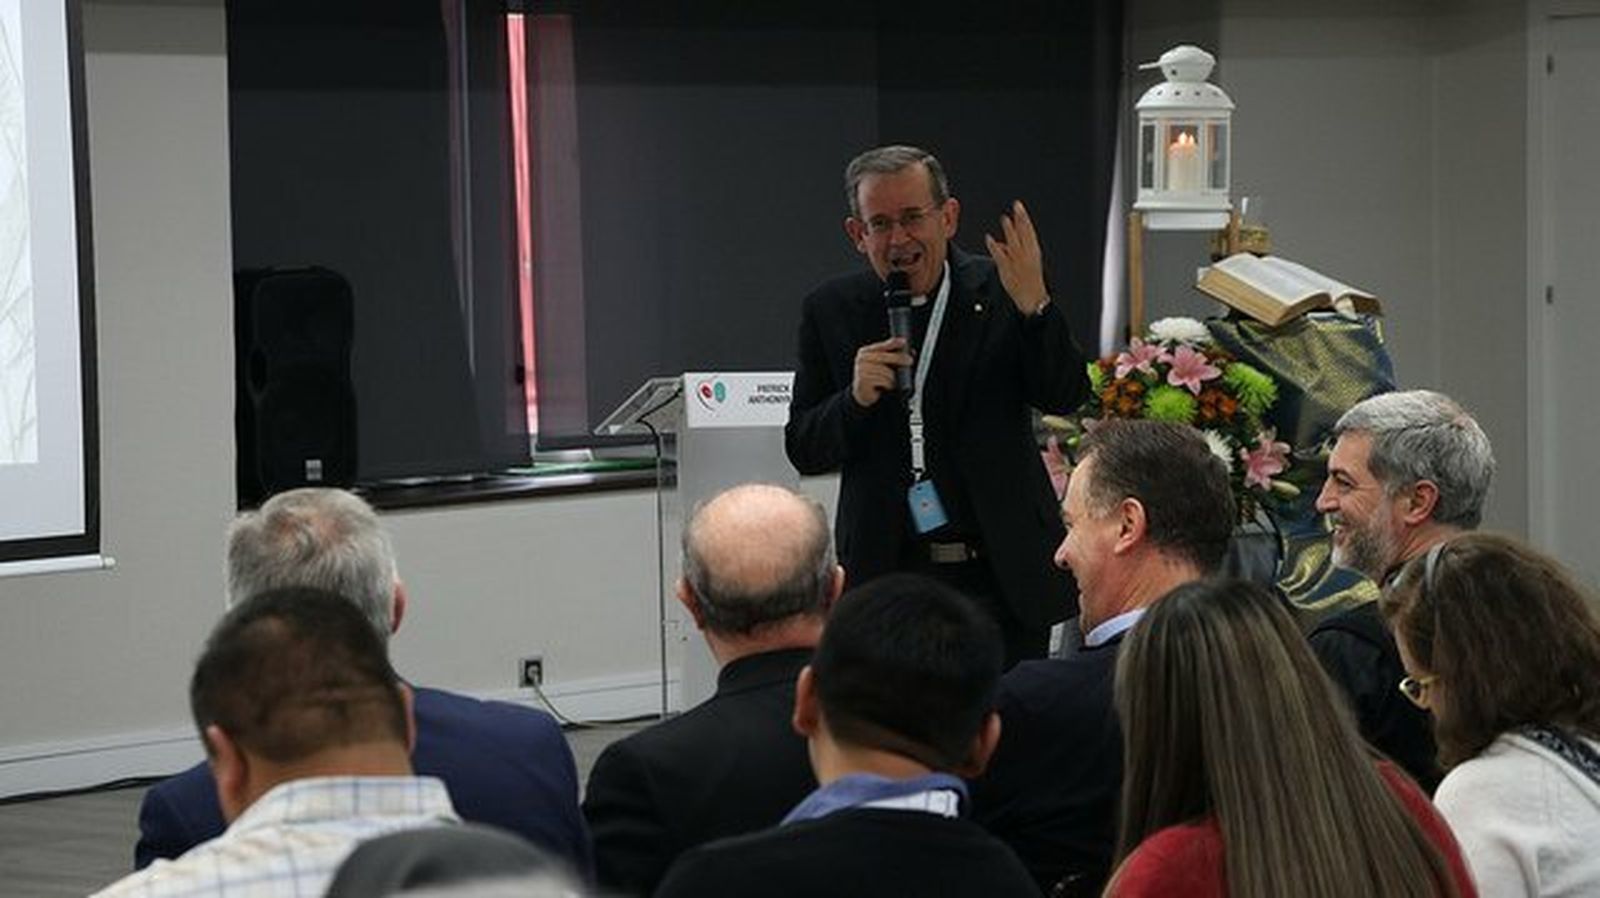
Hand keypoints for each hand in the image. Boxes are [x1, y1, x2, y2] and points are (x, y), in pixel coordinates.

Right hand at [851, 337, 911, 407]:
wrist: (863, 394)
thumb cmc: (874, 377)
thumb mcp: (884, 365)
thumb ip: (894, 356)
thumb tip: (910, 352)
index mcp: (865, 352)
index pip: (881, 345)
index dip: (893, 343)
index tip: (903, 342)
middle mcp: (862, 359)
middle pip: (884, 356)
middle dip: (899, 358)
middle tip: (910, 361)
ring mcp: (861, 370)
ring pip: (885, 370)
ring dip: (892, 377)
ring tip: (892, 381)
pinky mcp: (863, 381)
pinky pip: (883, 381)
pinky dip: (888, 384)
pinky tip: (886, 386)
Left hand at [984, 200, 1049, 314]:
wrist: (1031, 297)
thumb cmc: (1030, 280)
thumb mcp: (1026, 262)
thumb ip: (1013, 252)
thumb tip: (1001, 243)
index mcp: (1034, 252)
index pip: (1029, 231)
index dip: (1024, 218)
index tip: (1020, 207)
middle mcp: (1027, 255)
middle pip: (1023, 233)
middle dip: (1020, 218)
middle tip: (1016, 205)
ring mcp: (1017, 261)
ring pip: (1013, 242)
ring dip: (1009, 229)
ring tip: (1004, 218)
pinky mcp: (1007, 269)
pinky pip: (999, 256)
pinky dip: (994, 247)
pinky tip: (989, 238)